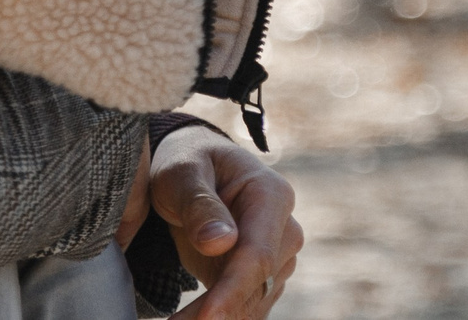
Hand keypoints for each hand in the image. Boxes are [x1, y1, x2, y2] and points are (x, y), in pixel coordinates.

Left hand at [118, 122, 299, 318]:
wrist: (194, 170)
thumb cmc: (188, 163)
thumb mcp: (181, 173)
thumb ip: (198, 204)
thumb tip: (222, 242)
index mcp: (272, 195)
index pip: (258, 254)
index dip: (233, 289)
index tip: (207, 317)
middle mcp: (285, 230)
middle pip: (257, 285)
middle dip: (217, 312)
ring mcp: (278, 257)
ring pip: (252, 303)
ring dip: (213, 319)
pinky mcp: (262, 278)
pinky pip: (244, 308)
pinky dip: (217, 318)